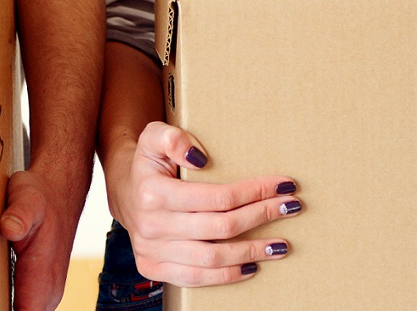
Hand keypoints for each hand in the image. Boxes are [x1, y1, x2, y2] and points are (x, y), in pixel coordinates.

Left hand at [0, 166, 86, 310]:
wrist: (58, 194)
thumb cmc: (39, 198)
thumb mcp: (27, 198)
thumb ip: (20, 214)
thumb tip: (9, 227)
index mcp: (43, 275)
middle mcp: (48, 291)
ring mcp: (45, 294)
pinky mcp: (38, 291)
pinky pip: (23, 309)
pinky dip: (5, 306)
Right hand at [104, 122, 300, 286]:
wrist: (125, 192)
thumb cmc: (149, 164)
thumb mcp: (152, 137)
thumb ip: (171, 137)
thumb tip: (199, 157)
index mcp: (154, 193)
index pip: (216, 197)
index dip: (254, 192)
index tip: (283, 185)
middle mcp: (152, 226)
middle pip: (220, 227)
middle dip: (261, 216)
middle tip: (291, 208)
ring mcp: (152, 251)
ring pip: (211, 258)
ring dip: (251, 252)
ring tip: (280, 245)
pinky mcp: (153, 268)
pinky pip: (194, 279)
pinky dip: (226, 276)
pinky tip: (252, 266)